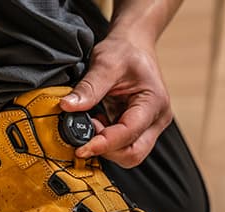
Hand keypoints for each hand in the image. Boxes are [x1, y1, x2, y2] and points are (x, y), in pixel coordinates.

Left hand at [59, 34, 172, 168]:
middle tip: (86, 130)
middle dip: (106, 149)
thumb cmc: (125, 50)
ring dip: (106, 146)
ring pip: (129, 154)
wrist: (134, 44)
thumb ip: (88, 87)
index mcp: (154, 102)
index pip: (129, 134)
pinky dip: (107, 141)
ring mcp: (150, 126)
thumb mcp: (105, 63)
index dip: (104, 144)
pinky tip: (98, 122)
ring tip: (93, 122)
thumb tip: (67, 107)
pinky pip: (124, 145)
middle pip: (133, 153)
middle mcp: (157, 119)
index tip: (81, 147)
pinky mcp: (140, 128)